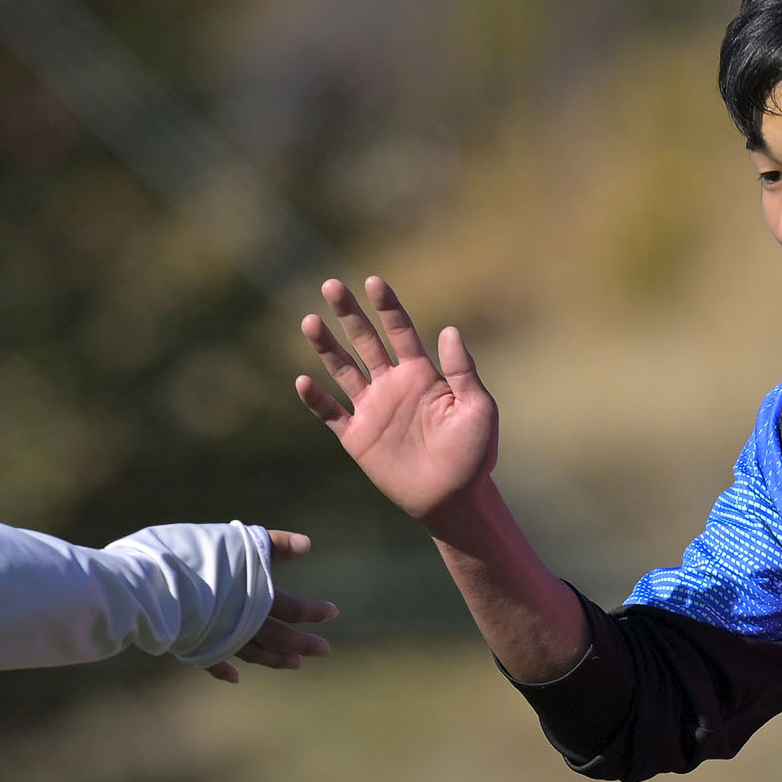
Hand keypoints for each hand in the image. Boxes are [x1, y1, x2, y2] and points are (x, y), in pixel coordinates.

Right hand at [205, 531, 337, 683]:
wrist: (155, 584)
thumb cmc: (196, 557)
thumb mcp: (239, 541)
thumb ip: (273, 544)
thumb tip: (308, 545)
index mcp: (255, 599)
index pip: (291, 607)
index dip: (312, 610)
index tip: (333, 613)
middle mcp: (242, 622)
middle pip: (278, 636)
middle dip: (302, 643)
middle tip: (324, 651)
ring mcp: (219, 636)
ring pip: (252, 652)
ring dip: (274, 658)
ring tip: (295, 665)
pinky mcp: (195, 644)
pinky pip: (213, 662)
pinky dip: (224, 670)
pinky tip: (235, 679)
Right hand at [295, 278, 498, 523]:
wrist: (454, 499)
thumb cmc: (474, 455)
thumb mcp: (478, 408)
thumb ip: (462, 371)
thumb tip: (449, 330)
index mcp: (421, 374)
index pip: (400, 331)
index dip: (387, 306)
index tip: (373, 282)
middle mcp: (392, 385)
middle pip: (364, 341)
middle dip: (348, 314)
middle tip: (331, 285)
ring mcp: (372, 410)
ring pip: (343, 370)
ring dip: (326, 347)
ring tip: (309, 321)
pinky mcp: (358, 438)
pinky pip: (331, 414)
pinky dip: (316, 400)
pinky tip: (303, 381)